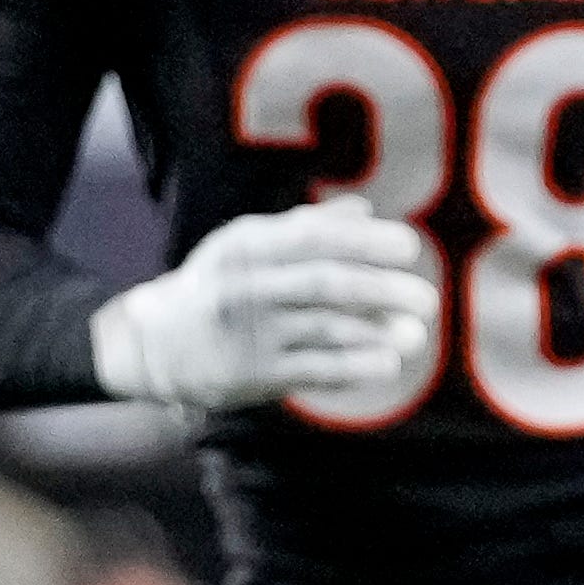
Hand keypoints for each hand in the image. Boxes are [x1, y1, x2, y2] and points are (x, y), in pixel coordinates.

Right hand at [86, 202, 442, 417]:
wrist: (156, 345)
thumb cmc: (219, 286)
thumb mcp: (249, 247)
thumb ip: (306, 227)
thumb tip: (364, 210)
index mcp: (249, 245)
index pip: (314, 238)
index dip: (365, 241)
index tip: (408, 247)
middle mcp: (248, 286)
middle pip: (327, 283)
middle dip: (383, 289)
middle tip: (426, 298)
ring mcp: (251, 332)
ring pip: (326, 328)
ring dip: (377, 332)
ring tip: (415, 334)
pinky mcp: (255, 374)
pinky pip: (315, 370)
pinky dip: (355, 367)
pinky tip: (387, 365)